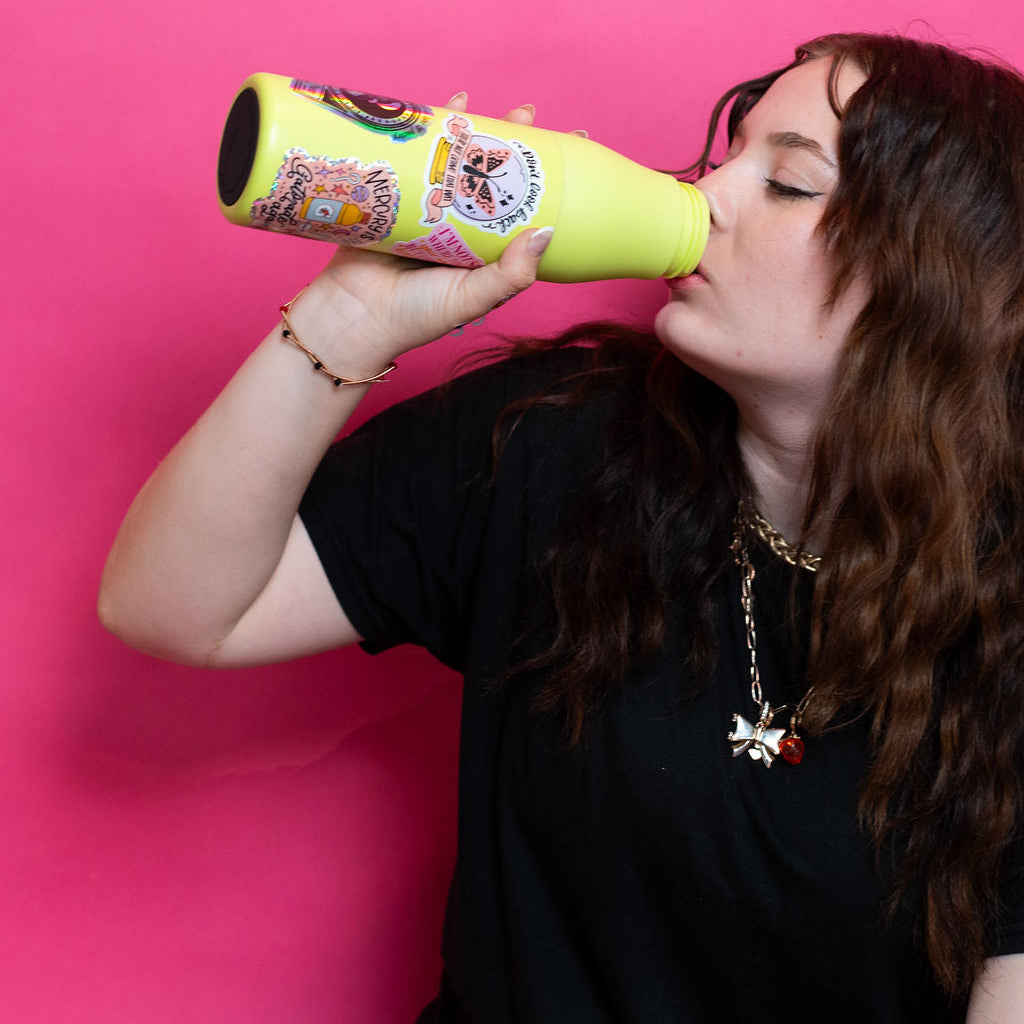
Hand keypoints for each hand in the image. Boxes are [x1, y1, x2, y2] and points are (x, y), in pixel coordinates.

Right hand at [299, 92, 555, 361]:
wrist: (354, 316)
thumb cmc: (418, 316)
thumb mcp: (473, 299)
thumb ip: (511, 273)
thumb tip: (546, 231)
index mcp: (486, 253)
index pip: (523, 212)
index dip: (545, 185)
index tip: (569, 153)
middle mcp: (462, 230)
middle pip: (492, 179)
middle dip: (512, 146)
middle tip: (530, 115)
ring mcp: (430, 212)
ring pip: (459, 165)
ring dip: (475, 133)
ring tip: (494, 107)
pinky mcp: (397, 200)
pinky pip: (418, 159)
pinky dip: (431, 132)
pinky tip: (448, 108)